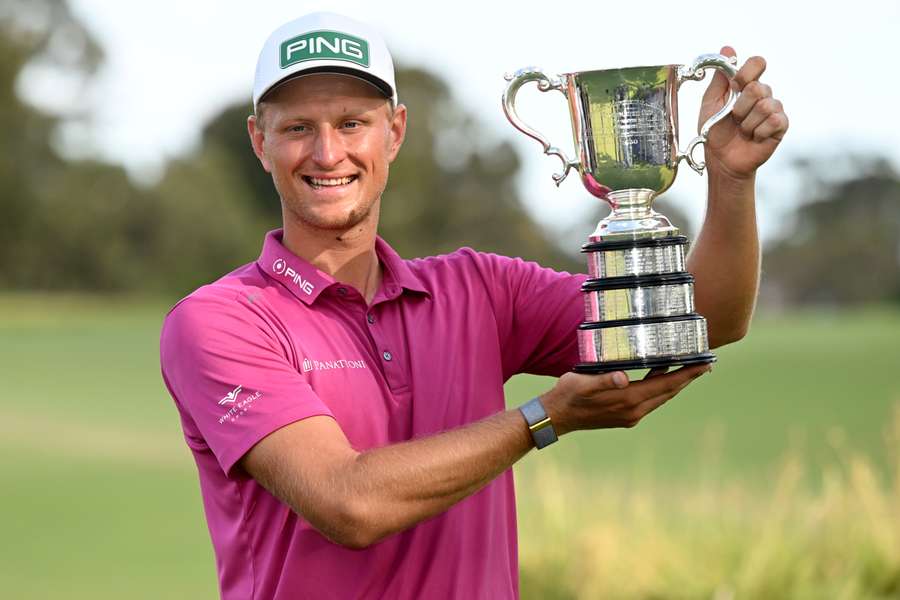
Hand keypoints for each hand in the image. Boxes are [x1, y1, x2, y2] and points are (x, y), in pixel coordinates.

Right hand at [540, 364, 710, 434]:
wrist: (556, 417)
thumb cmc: (568, 395)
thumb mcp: (583, 383)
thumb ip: (604, 380)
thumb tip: (623, 378)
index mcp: (628, 400)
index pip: (665, 386)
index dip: (686, 375)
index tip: (704, 365)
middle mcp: (634, 411)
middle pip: (668, 392)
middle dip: (686, 378)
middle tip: (703, 364)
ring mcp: (630, 416)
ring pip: (660, 397)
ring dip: (674, 384)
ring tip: (687, 369)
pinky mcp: (624, 417)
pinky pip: (649, 401)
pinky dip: (659, 388)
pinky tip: (659, 377)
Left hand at [698, 46, 788, 179]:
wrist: (722, 159)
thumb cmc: (715, 131)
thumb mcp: (711, 102)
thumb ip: (720, 77)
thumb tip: (727, 48)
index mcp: (746, 85)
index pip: (757, 63)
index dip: (746, 72)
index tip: (735, 85)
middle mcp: (763, 94)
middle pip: (757, 87)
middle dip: (739, 107)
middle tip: (734, 119)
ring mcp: (774, 109)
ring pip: (765, 105)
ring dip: (747, 123)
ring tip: (742, 130)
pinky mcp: (781, 125)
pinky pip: (774, 120)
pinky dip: (758, 132)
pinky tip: (754, 137)